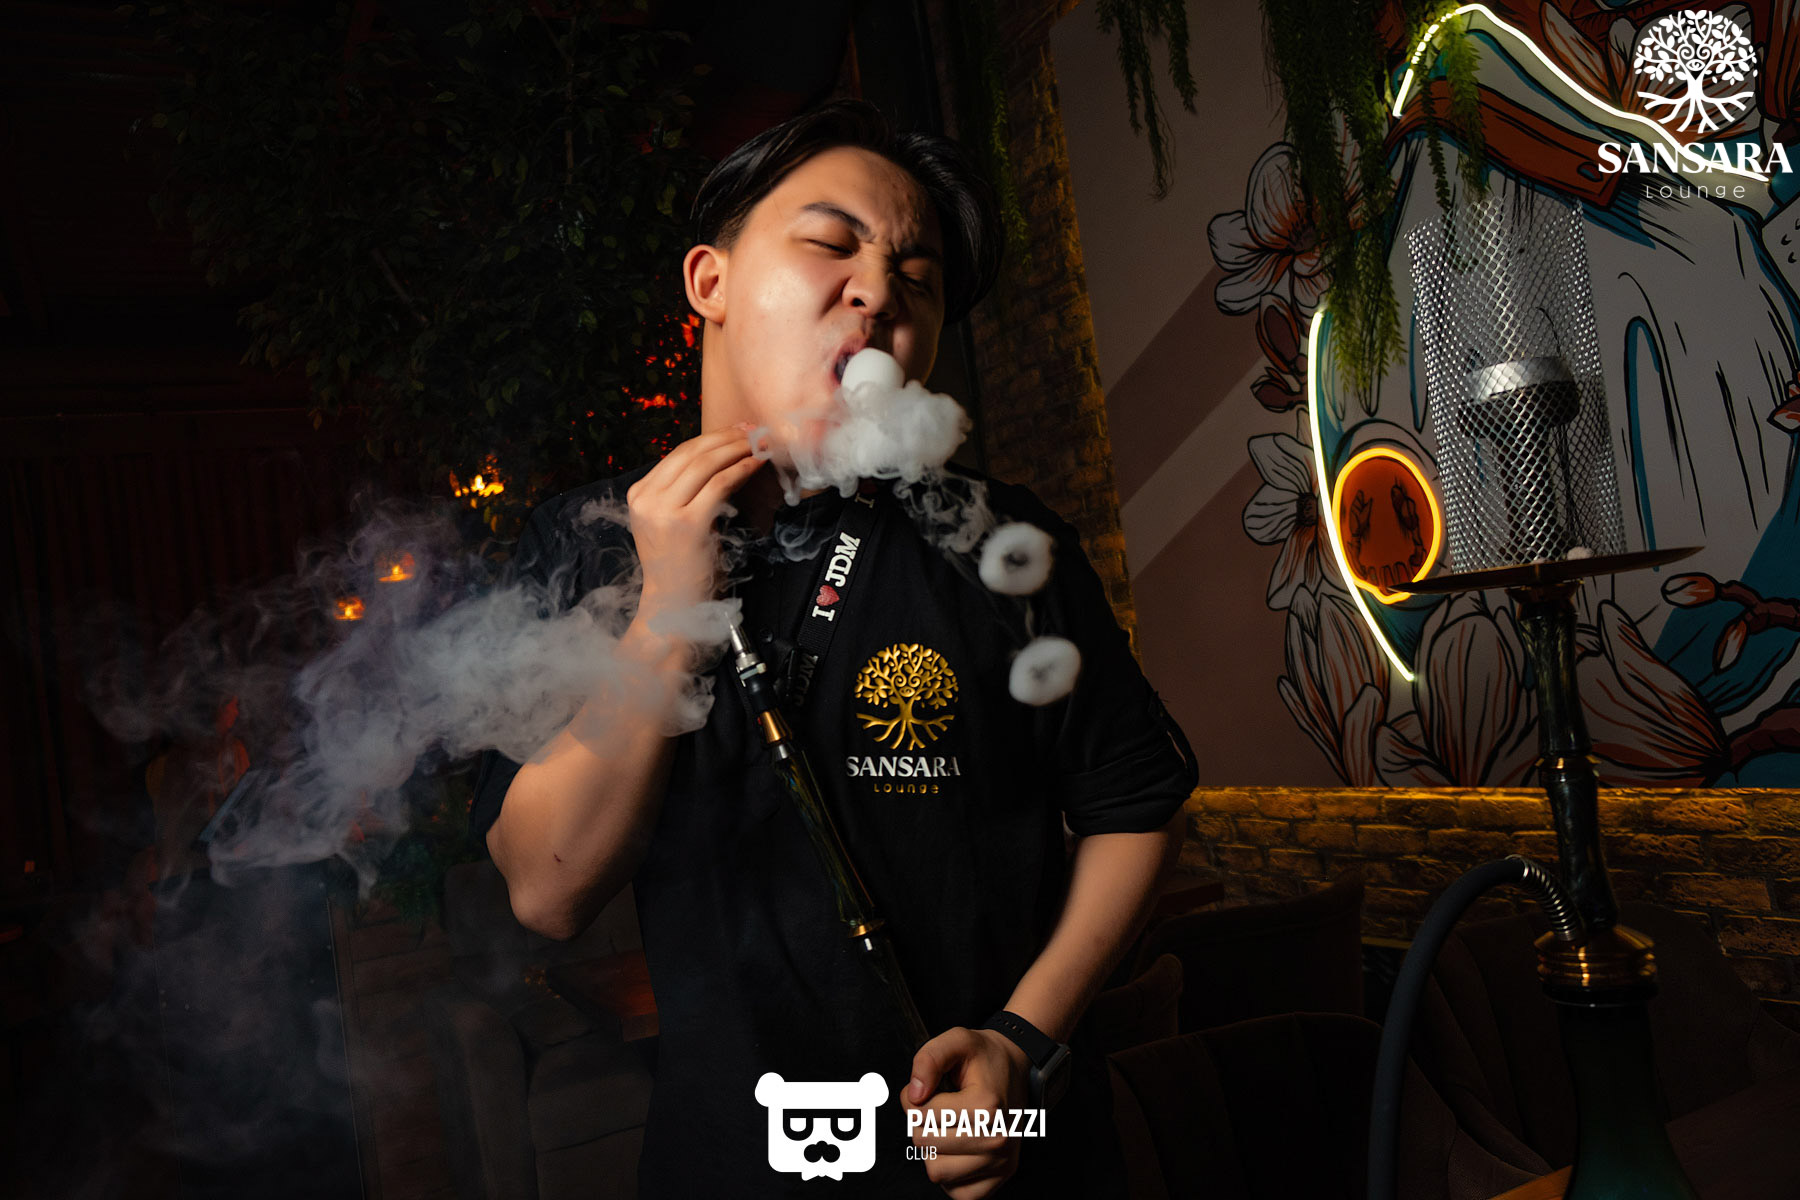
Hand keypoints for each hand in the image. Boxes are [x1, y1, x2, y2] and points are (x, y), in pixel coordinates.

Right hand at [623, 427, 763, 612]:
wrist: (672, 605)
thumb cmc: (678, 565)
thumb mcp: (667, 521)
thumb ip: (681, 491)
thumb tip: (717, 456)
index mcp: (639, 494)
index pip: (677, 455)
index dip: (710, 438)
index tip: (735, 431)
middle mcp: (646, 499)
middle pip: (690, 453)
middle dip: (725, 438)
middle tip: (751, 431)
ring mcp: (664, 511)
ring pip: (705, 464)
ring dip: (736, 449)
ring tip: (758, 443)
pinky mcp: (687, 524)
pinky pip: (719, 485)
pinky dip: (740, 470)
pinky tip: (755, 464)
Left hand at [902, 1027, 1031, 1198]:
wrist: (1017, 1068)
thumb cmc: (984, 1057)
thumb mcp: (956, 1040)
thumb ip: (929, 1059)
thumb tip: (913, 1095)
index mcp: (986, 1106)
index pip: (920, 1116)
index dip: (912, 1099)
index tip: (927, 1089)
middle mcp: (998, 1139)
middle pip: (924, 1145)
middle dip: (920, 1123)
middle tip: (937, 1107)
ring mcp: (1001, 1162)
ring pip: (936, 1172)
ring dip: (934, 1151)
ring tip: (948, 1127)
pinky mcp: (1000, 1178)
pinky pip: (957, 1194)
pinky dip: (950, 1175)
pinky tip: (957, 1150)